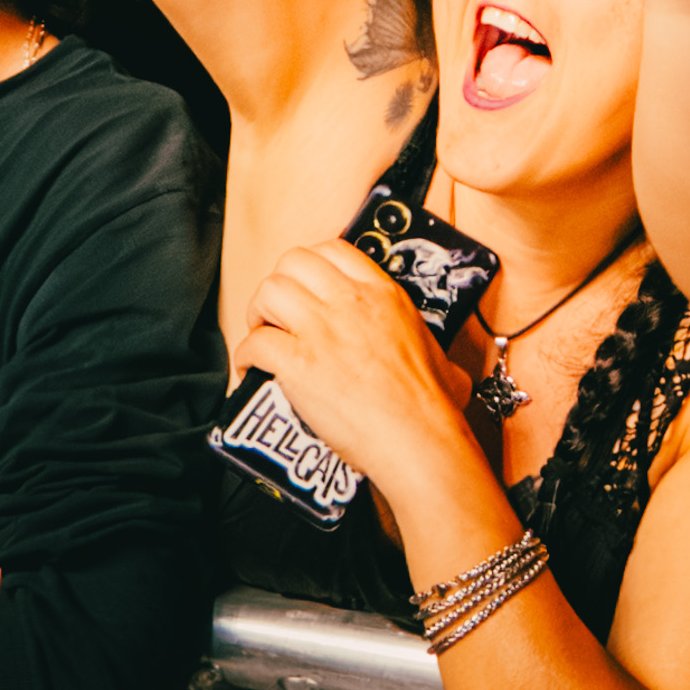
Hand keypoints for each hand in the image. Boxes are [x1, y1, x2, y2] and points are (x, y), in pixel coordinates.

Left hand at [234, 240, 472, 487]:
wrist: (418, 439)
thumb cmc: (429, 406)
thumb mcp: (436, 352)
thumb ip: (424, 344)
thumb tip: (444, 368)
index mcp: (383, 295)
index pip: (333, 249)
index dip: (310, 265)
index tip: (305, 285)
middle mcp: (350, 304)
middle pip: (292, 262)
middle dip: (279, 284)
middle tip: (280, 312)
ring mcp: (322, 332)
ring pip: (268, 292)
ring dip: (259, 314)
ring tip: (265, 335)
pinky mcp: (298, 364)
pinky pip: (255, 343)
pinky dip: (246, 356)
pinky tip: (254, 370)